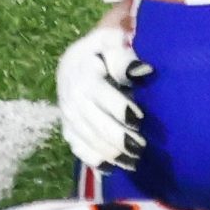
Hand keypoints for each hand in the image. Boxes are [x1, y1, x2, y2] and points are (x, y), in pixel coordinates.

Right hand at [50, 8, 155, 185]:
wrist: (82, 56)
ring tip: (133, 161)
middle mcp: (70, 95)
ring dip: (109, 153)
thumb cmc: (105, 48)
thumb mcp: (113, 42)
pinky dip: (94, 159)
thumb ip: (125, 57)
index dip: (118, 108)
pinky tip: (111, 167)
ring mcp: (67, 114)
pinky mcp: (68, 127)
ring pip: (85, 138)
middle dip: (116, 137)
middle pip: (91, 122)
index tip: (139, 118)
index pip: (98, 93)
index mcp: (81, 70)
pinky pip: (78, 147)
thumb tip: (142, 72)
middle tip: (141, 147)